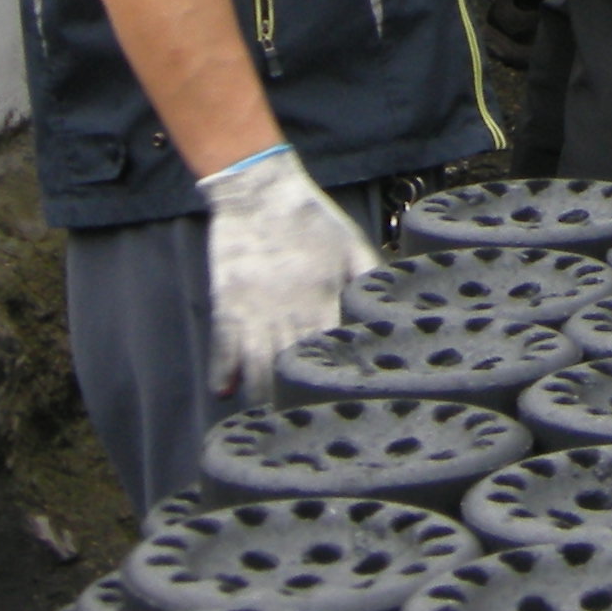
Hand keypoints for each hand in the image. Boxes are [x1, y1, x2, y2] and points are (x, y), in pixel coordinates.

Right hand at [200, 148, 377, 400]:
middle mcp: (289, 311)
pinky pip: (222, 348)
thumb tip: (389, 306)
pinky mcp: (226, 304)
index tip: (342, 400)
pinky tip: (224, 391)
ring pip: (257, 367)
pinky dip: (222, 373)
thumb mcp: (351, 244)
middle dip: (297, 394)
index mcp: (324, 297)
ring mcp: (254, 311)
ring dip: (260, 393)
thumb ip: (369, 277)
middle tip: (301, 419)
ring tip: (267, 415)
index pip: (333, 349)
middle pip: (293, 366)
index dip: (337, 376)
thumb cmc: (310, 218)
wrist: (259, 192)